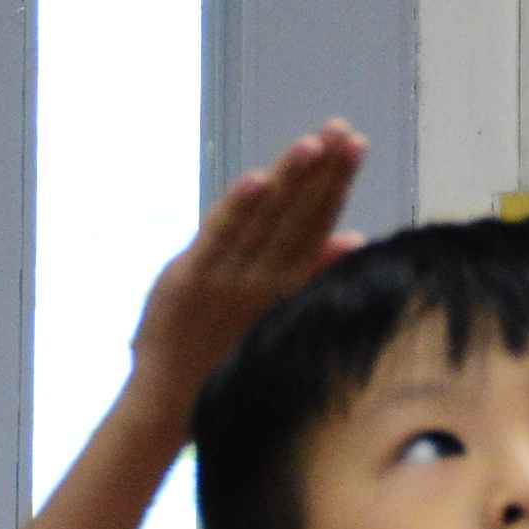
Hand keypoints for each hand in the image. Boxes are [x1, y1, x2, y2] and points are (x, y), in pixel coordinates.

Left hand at [128, 126, 363, 398]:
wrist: (172, 398)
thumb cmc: (226, 352)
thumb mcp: (276, 312)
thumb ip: (312, 271)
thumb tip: (354, 237)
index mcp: (287, 284)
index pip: (320, 221)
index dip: (338, 181)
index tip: (355, 143)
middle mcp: (265, 278)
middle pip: (299, 214)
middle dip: (323, 171)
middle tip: (342, 130)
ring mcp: (228, 278)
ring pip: (265, 219)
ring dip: (290, 180)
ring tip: (312, 143)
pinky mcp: (190, 279)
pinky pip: (219, 237)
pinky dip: (239, 208)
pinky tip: (259, 179)